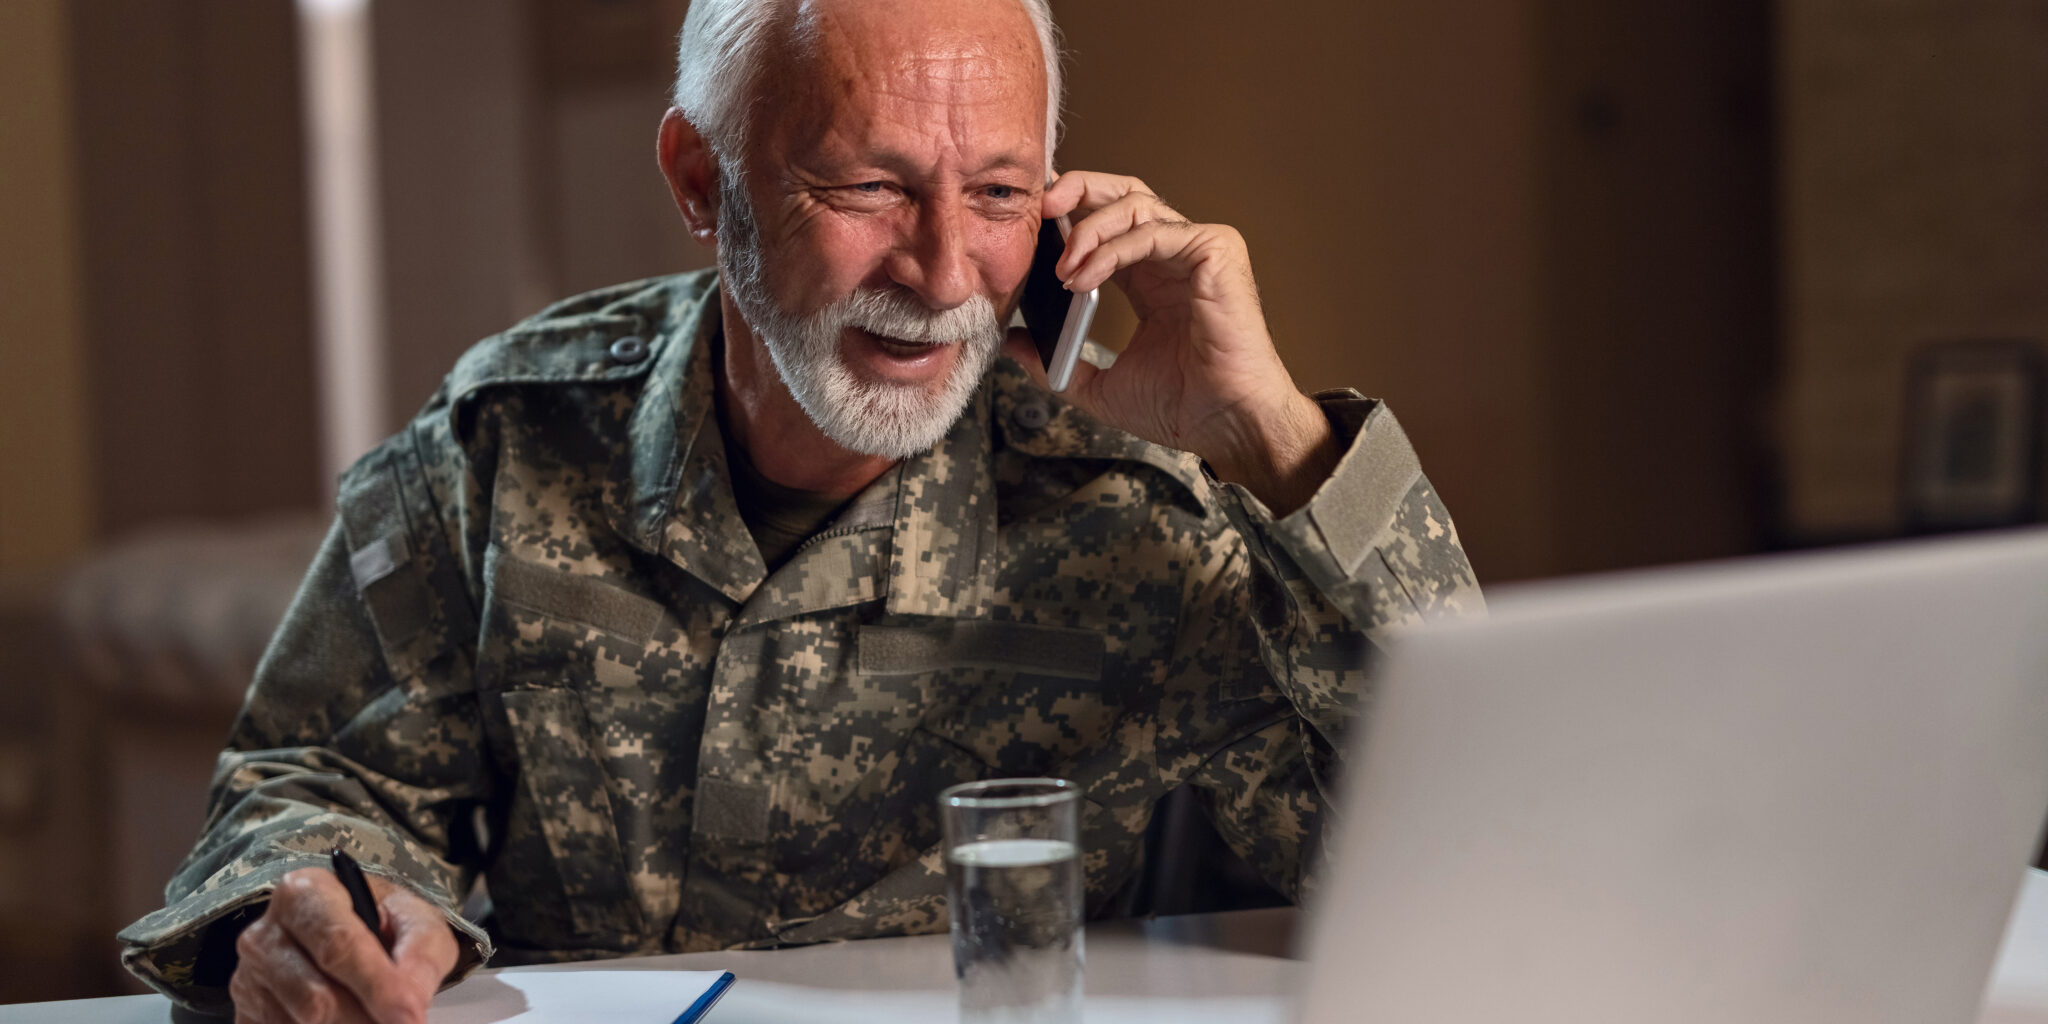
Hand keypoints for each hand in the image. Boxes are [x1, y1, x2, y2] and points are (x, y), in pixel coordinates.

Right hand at [229, 867, 456, 1023]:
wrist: (350, 933)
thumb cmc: (384, 923)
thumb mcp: (417, 924)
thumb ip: (421, 956)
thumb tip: (409, 1004)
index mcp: (305, 893)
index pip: (337, 946)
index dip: (377, 987)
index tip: (409, 1017)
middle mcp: (264, 934)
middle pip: (316, 999)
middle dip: (366, 1018)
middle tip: (400, 1021)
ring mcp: (247, 979)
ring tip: (372, 1015)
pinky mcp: (245, 1014)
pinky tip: (344, 1019)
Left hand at [1001, 171, 1339, 515]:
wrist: (1226, 424)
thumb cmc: (1180, 407)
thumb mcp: (1100, 386)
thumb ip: (1056, 363)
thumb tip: (1012, 342)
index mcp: (1151, 278)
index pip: (1108, 222)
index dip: (1069, 216)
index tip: (1030, 229)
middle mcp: (1174, 256)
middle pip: (1123, 194)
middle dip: (1078, 191)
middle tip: (1040, 209)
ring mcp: (1198, 249)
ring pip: (1135, 204)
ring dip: (1087, 230)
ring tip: (1061, 269)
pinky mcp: (1215, 251)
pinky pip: (1152, 232)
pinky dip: (1111, 250)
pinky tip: (1083, 277)